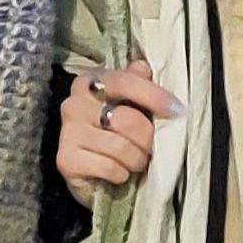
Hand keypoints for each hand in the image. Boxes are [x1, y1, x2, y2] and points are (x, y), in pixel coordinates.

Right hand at [54, 66, 178, 202]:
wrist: (91, 174)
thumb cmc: (115, 133)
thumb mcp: (129, 105)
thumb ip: (137, 84)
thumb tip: (144, 68)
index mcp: (90, 82)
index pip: (125, 82)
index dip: (154, 96)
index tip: (177, 110)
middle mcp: (74, 103)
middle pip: (127, 119)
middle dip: (147, 138)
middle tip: (149, 148)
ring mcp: (67, 132)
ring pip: (120, 147)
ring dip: (136, 160)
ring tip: (135, 162)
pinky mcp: (66, 160)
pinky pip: (109, 167)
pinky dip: (121, 174)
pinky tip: (119, 173)